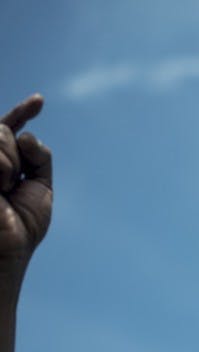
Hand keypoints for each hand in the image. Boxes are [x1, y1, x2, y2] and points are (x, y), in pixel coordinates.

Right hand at [0, 94, 51, 277]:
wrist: (3, 249)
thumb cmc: (21, 226)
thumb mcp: (40, 187)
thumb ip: (38, 155)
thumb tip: (26, 133)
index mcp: (0, 165)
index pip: (8, 130)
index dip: (22, 113)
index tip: (39, 101)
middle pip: (4, 129)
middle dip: (18, 154)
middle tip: (10, 185)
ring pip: (0, 133)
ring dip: (10, 162)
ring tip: (2, 190)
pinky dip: (3, 165)